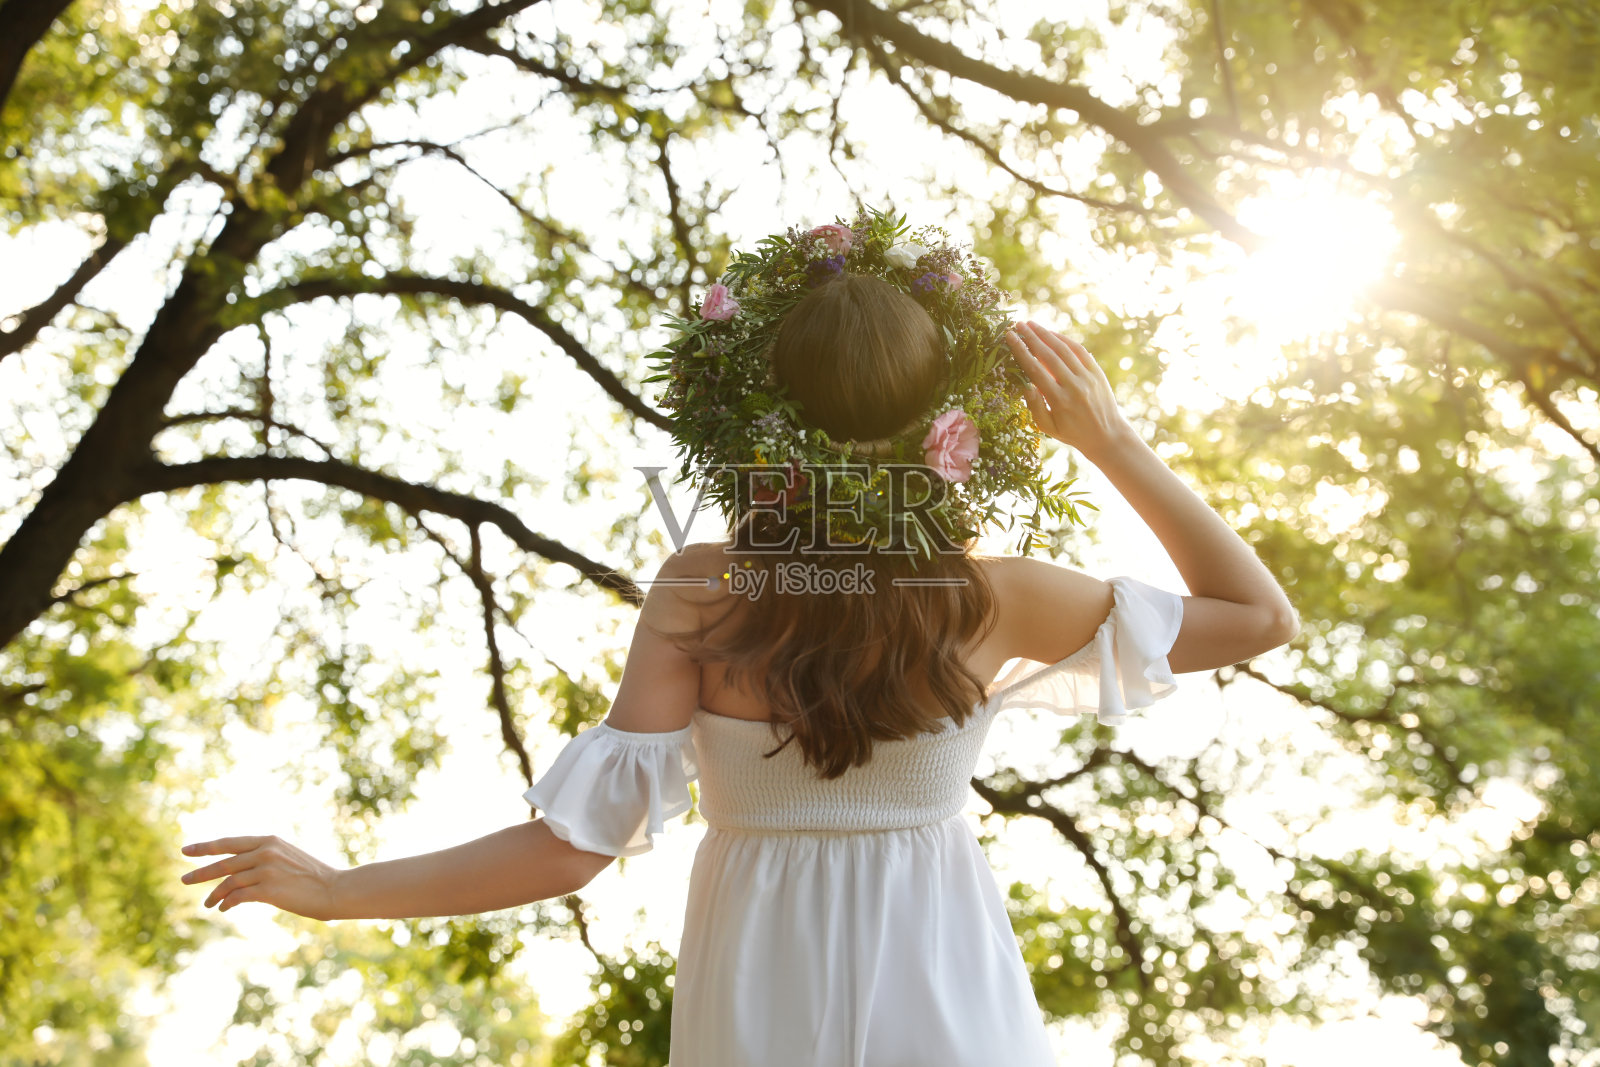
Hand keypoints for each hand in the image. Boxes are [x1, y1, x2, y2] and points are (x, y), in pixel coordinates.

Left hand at [180, 835, 344, 920]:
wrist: (335, 889)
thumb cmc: (314, 877)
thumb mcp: (288, 858)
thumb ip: (265, 860)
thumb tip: (240, 874)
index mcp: (270, 840)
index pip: (230, 843)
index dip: (206, 847)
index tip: (187, 850)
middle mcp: (265, 852)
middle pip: (223, 862)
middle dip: (201, 872)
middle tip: (184, 879)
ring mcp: (265, 870)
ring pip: (228, 881)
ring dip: (214, 894)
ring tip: (208, 904)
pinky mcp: (267, 889)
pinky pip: (237, 896)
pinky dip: (227, 903)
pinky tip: (223, 908)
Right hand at [1004, 322, 1132, 457]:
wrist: (1107, 436)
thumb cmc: (1072, 433)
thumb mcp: (1048, 427)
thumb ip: (1034, 406)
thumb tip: (1023, 383)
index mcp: (1059, 400)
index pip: (1035, 370)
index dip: (1021, 351)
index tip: (1010, 337)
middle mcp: (1074, 386)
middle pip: (1048, 355)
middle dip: (1031, 337)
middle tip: (1018, 324)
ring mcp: (1087, 377)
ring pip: (1064, 349)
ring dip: (1046, 334)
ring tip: (1032, 324)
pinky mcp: (1097, 372)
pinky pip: (1079, 351)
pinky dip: (1065, 340)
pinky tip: (1052, 334)